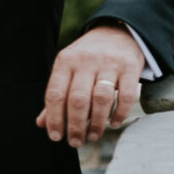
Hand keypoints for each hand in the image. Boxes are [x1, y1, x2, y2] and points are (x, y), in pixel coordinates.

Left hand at [41, 24, 146, 143]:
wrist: (117, 32)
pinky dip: (120, 113)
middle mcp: (86, 60)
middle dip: (76, 126)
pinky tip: (114, 123)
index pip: (55, 94)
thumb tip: (42, 123)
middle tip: (76, 142)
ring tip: (93, 136)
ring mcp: (109, 63)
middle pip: (78, 99)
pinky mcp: (130, 67)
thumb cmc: (87, 58)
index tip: (56, 136)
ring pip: (101, 98)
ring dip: (97, 123)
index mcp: (66, 61)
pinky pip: (127, 95)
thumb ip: (57, 95)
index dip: (54, 118)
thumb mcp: (68, 69)